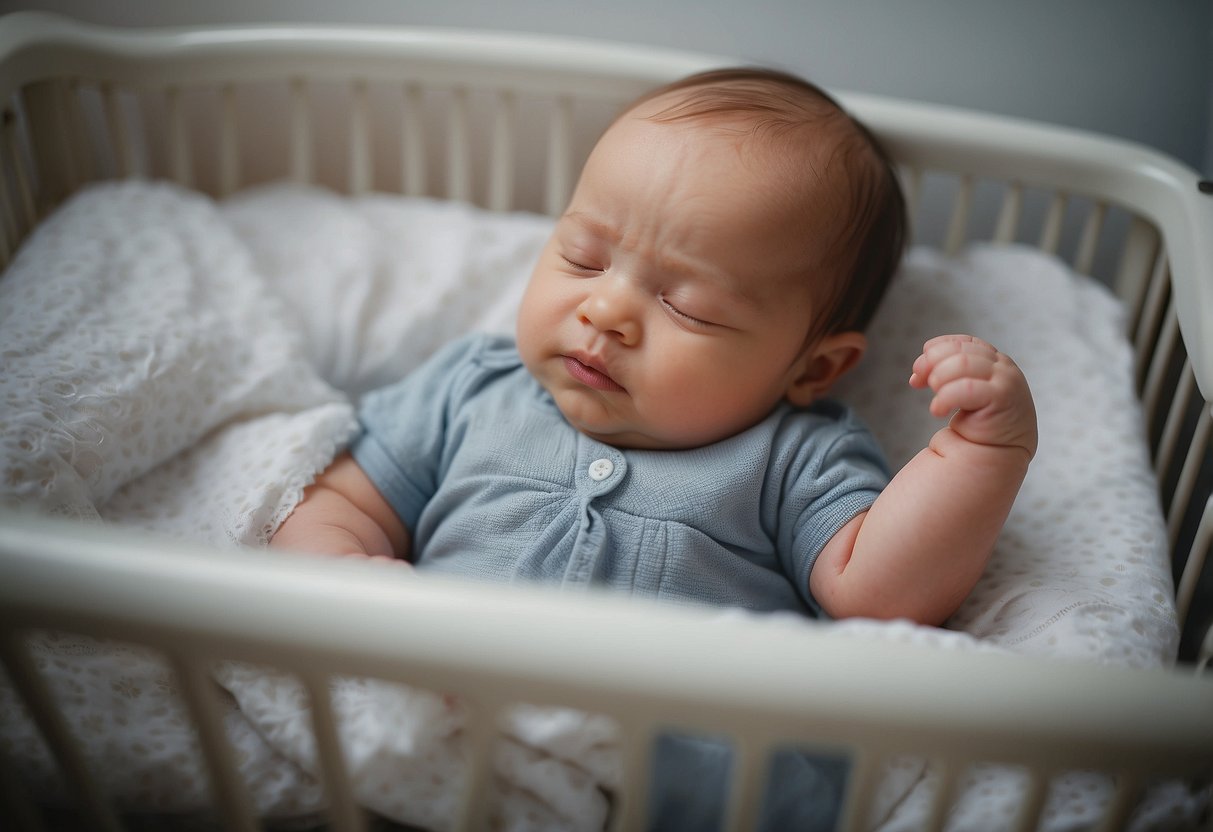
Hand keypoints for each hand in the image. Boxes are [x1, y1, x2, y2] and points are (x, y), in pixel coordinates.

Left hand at [909, 334, 1036, 455]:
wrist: (1000, 455)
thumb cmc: (978, 424)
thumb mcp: (960, 390)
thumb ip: (945, 375)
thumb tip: (917, 372)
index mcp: (993, 359)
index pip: (961, 342)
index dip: (935, 351)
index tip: (917, 373)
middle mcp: (1003, 365)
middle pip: (958, 351)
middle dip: (930, 364)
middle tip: (918, 383)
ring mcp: (1006, 379)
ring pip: (961, 364)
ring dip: (939, 380)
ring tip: (936, 400)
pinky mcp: (1003, 396)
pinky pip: (965, 387)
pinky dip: (944, 397)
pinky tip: (938, 411)